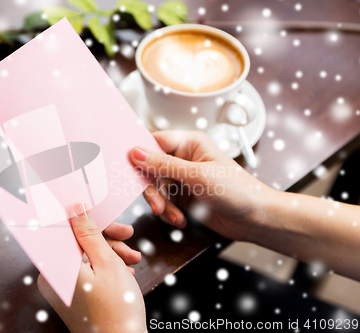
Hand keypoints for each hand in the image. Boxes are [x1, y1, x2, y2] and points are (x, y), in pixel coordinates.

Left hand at [37, 202, 145, 332]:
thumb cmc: (116, 309)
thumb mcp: (107, 263)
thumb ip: (90, 233)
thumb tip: (76, 208)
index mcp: (54, 267)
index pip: (65, 229)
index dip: (86, 218)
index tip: (102, 212)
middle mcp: (53, 277)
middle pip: (77, 242)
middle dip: (105, 238)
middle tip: (128, 234)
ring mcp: (62, 288)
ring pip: (85, 256)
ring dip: (110, 253)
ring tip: (132, 259)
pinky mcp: (73, 295)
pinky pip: (87, 271)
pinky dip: (106, 267)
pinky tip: (124, 270)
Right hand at [131, 130, 275, 241]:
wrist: (255, 219)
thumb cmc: (237, 190)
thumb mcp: (197, 175)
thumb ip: (164, 164)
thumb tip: (136, 152)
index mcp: (189, 143)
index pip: (154, 142)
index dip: (140, 154)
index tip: (127, 167)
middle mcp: (184, 158)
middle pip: (151, 169)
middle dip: (153, 190)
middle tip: (157, 205)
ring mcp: (183, 179)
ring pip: (156, 189)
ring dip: (162, 205)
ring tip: (174, 216)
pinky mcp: (184, 197)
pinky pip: (164, 203)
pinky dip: (169, 213)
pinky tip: (181, 220)